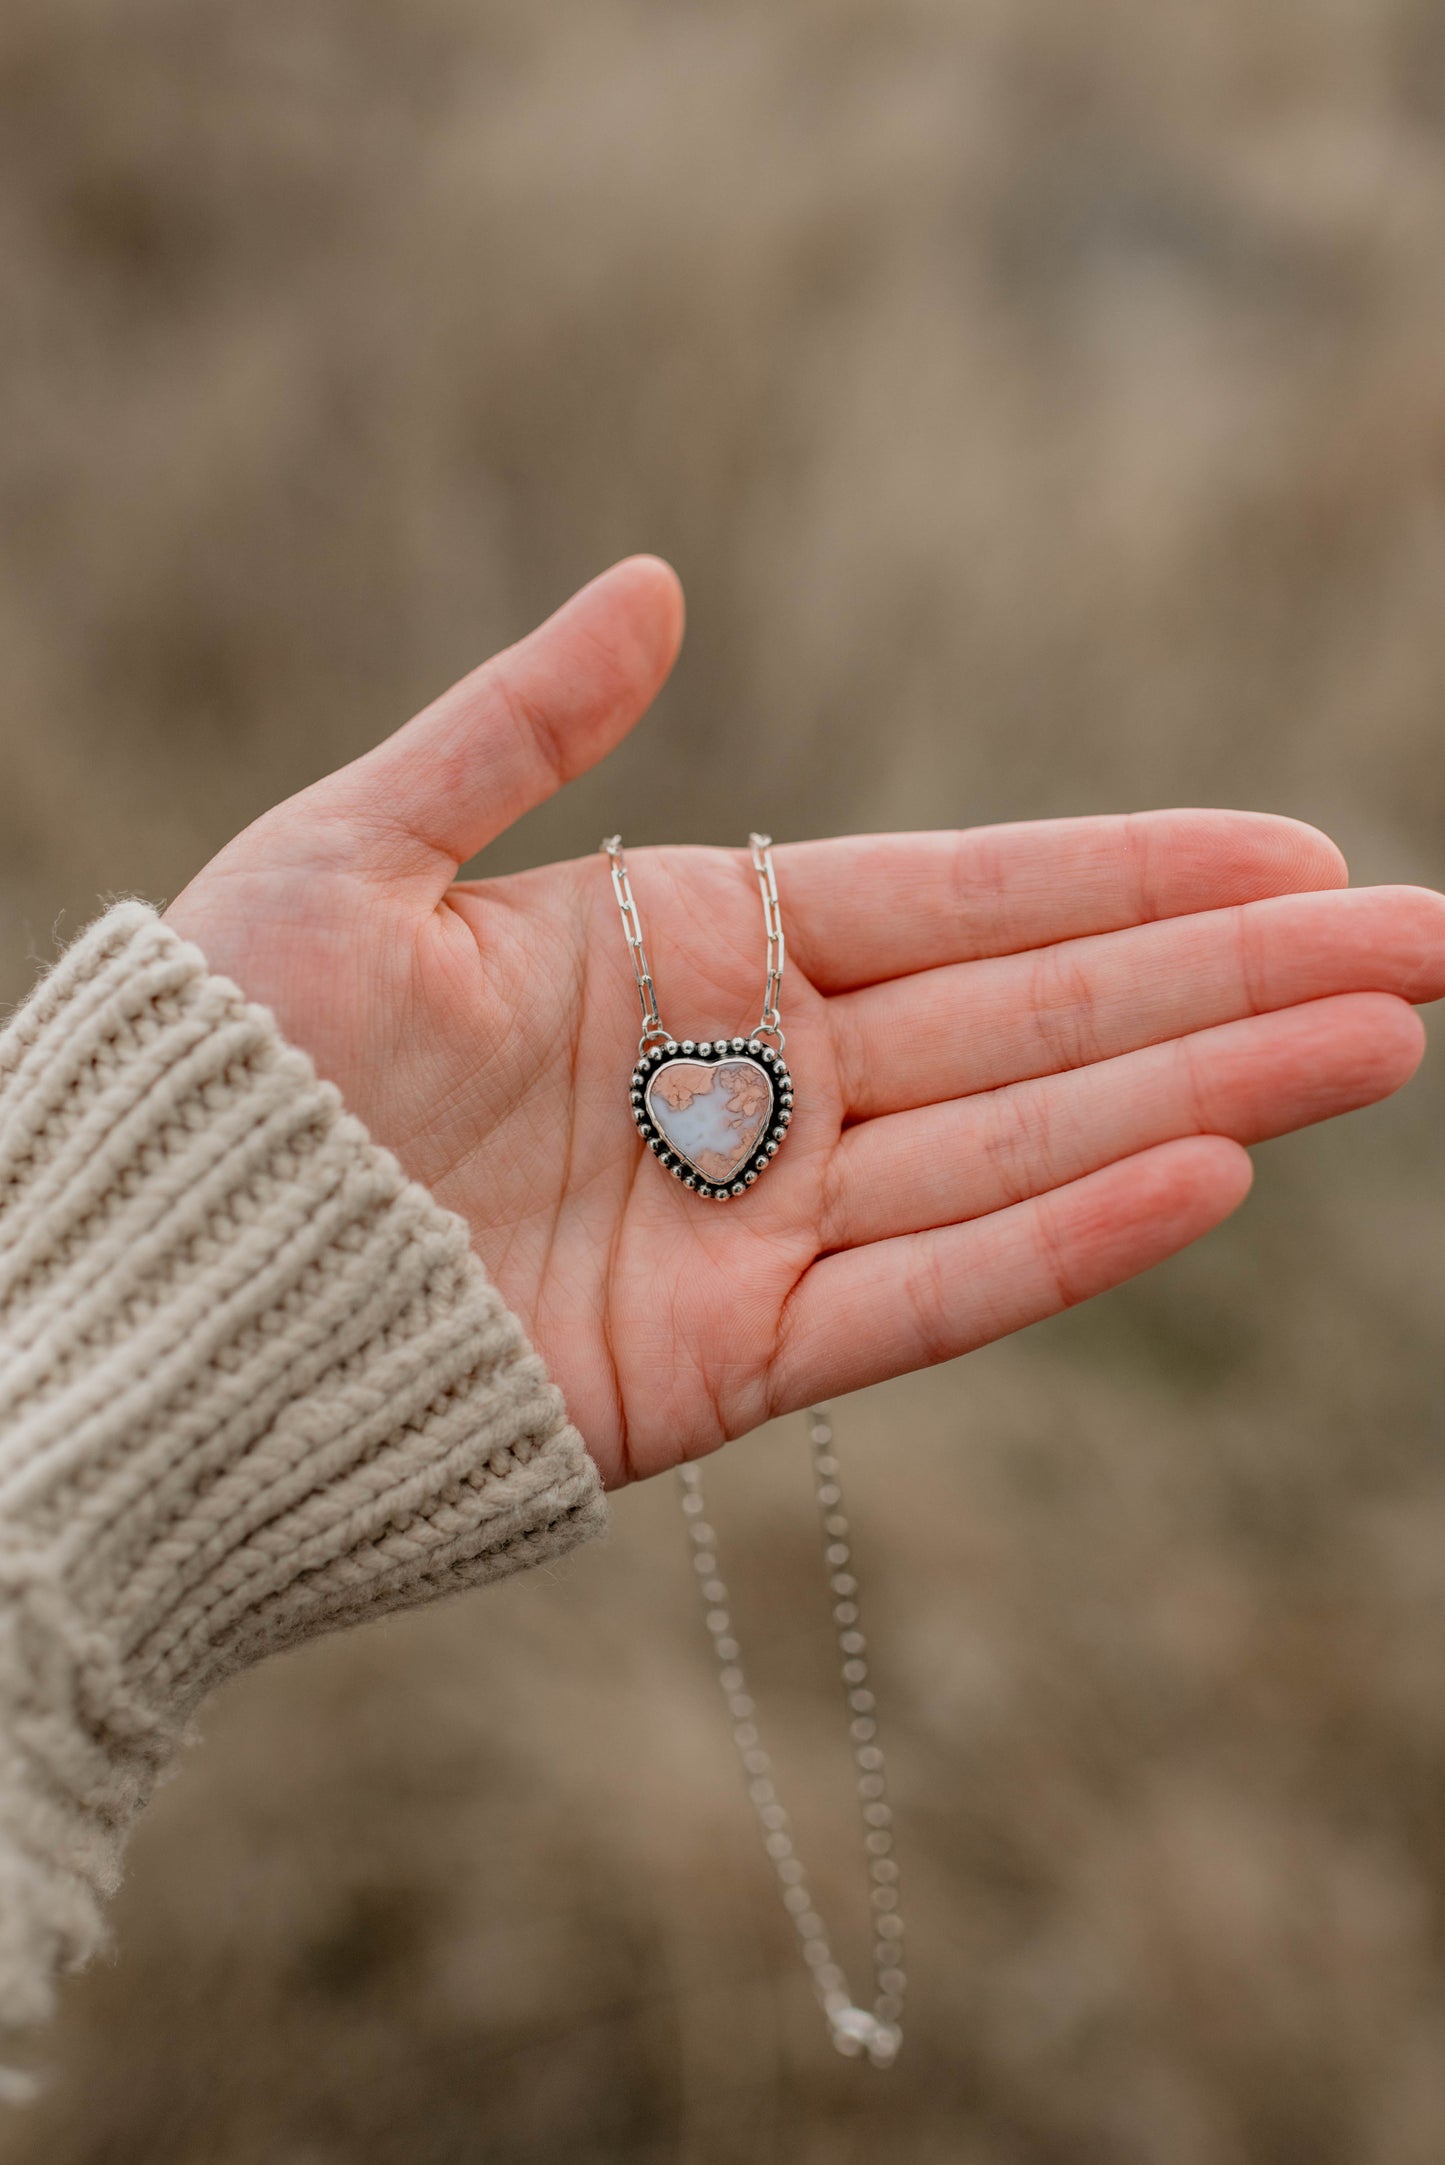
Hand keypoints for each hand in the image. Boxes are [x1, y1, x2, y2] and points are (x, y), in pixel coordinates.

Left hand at [165, 559, 1443, 1485]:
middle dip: (1231, 981)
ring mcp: (757, 1231)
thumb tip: (653, 584)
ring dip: (1203, 1095)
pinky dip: (1063, 1246)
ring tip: (1378, 1043)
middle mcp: (756, 1089)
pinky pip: (925, 1298)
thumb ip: (513, 728)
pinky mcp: (727, 1369)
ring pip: (1021, 1152)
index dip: (1130, 871)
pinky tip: (1208, 1176)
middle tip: (1423, 949)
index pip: (959, 902)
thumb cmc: (229, 1064)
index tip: (1299, 849)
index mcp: (690, 952)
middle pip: (1036, 1025)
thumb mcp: (356, 853)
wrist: (145, 1285)